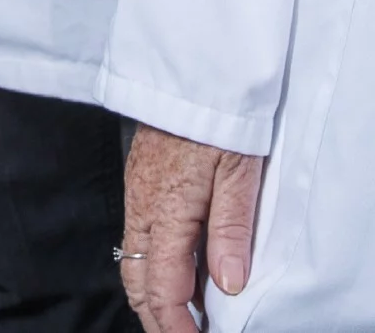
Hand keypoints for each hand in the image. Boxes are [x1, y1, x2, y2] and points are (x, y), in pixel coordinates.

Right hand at [120, 124, 265, 332]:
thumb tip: (228, 285)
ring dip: (154, 295)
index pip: (164, 289)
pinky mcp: (140, 181)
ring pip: (134, 262)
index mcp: (168, 211)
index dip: (178, 326)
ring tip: (184, 314)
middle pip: (139, 283)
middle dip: (158, 319)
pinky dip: (153, 265)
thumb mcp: (240, 172)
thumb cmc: (219, 114)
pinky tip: (180, 268)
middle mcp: (144, 208)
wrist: (193, 67)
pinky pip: (138, 237)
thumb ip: (232, 230)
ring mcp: (138, 194)